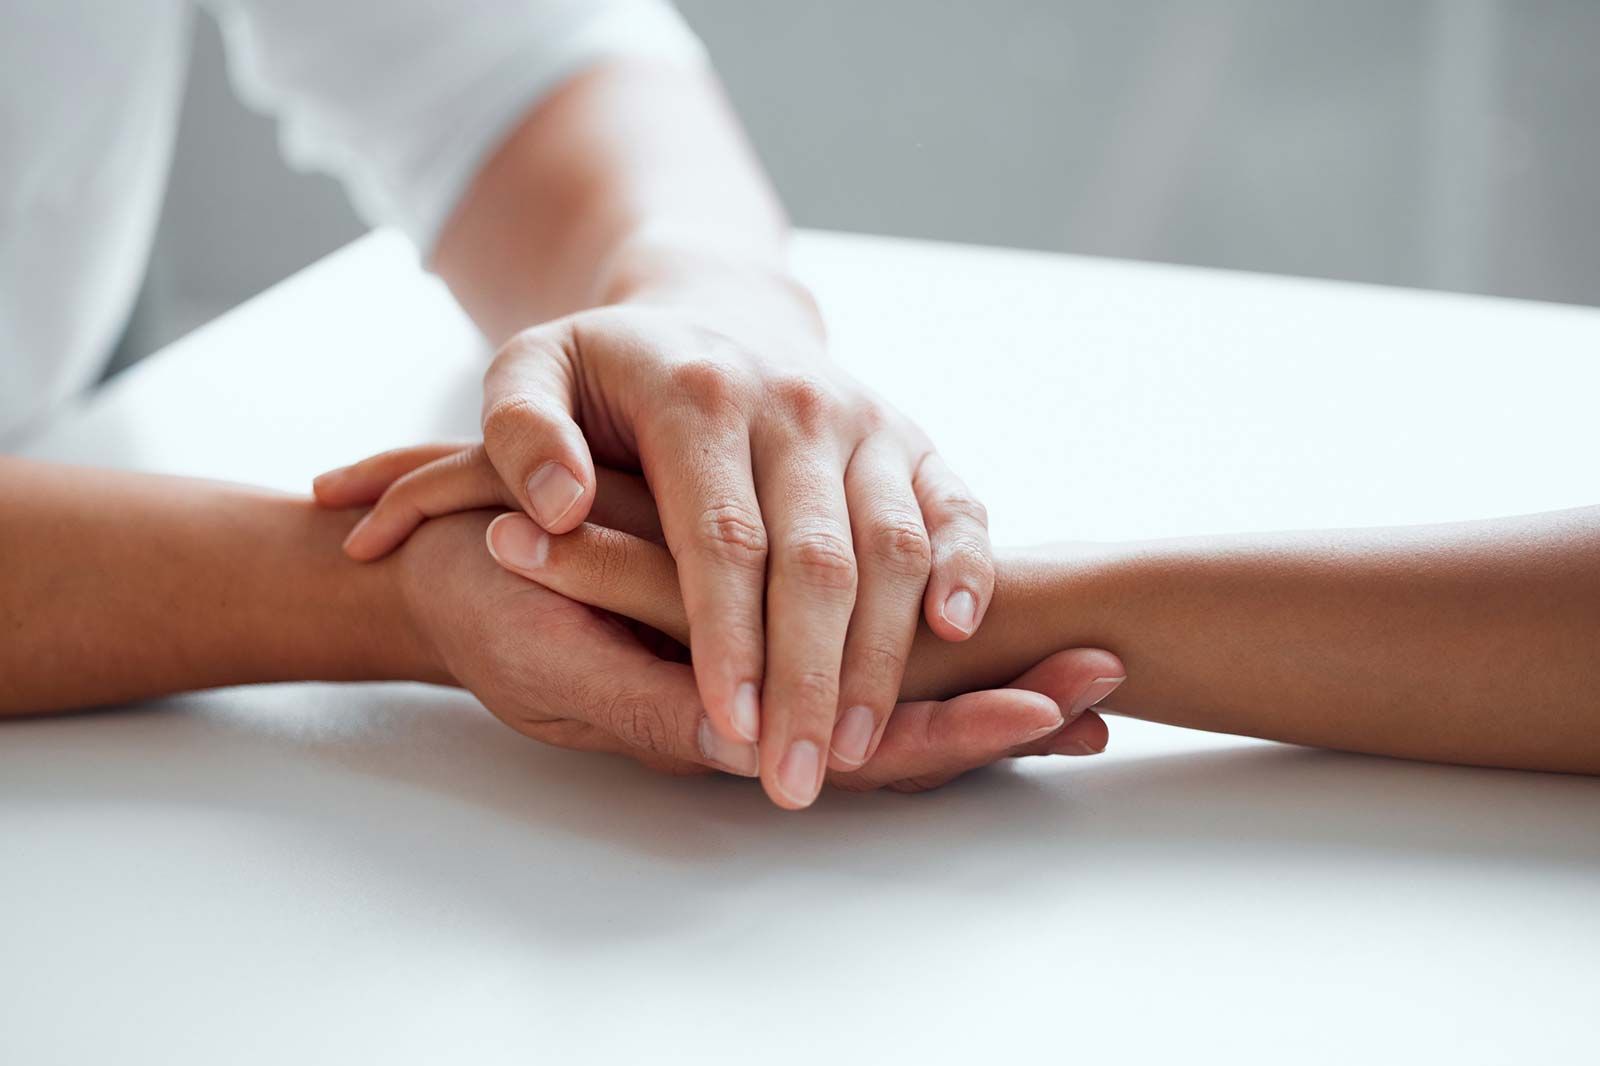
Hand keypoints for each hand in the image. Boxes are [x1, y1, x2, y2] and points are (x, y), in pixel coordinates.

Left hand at [321, 262, 997, 808]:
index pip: (722, 536)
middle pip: (819, 559)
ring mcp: (863, 420)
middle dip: (811, 680)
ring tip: (856, 750)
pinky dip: (966, 566)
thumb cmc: (612, 370)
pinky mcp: (910, 438)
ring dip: (883, 656)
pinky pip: (957, 505)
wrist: (713, 310)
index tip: (730, 728)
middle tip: (794, 780)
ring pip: (894, 546)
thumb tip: (556, 509)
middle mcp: (795, 404)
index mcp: (700, 395)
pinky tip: (955, 633)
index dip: (729, 639)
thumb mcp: (530, 370)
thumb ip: (519, 430)